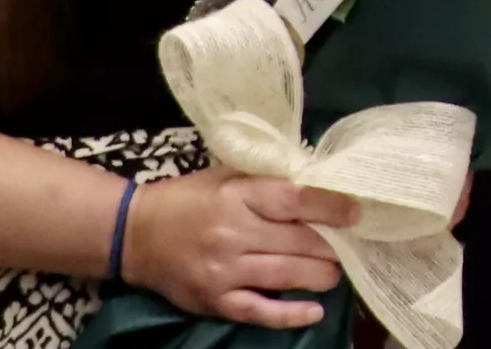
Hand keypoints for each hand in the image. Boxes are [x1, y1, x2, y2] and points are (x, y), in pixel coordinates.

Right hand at [122, 169, 357, 328]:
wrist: (135, 235)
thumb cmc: (188, 199)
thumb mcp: (226, 177)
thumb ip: (267, 182)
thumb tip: (319, 184)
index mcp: (236, 195)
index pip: (295, 200)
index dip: (330, 208)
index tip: (355, 213)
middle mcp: (232, 233)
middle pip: (297, 241)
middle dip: (331, 246)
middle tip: (350, 246)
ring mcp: (223, 271)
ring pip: (286, 275)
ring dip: (319, 276)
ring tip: (335, 272)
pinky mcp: (215, 301)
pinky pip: (260, 311)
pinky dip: (289, 314)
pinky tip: (314, 311)